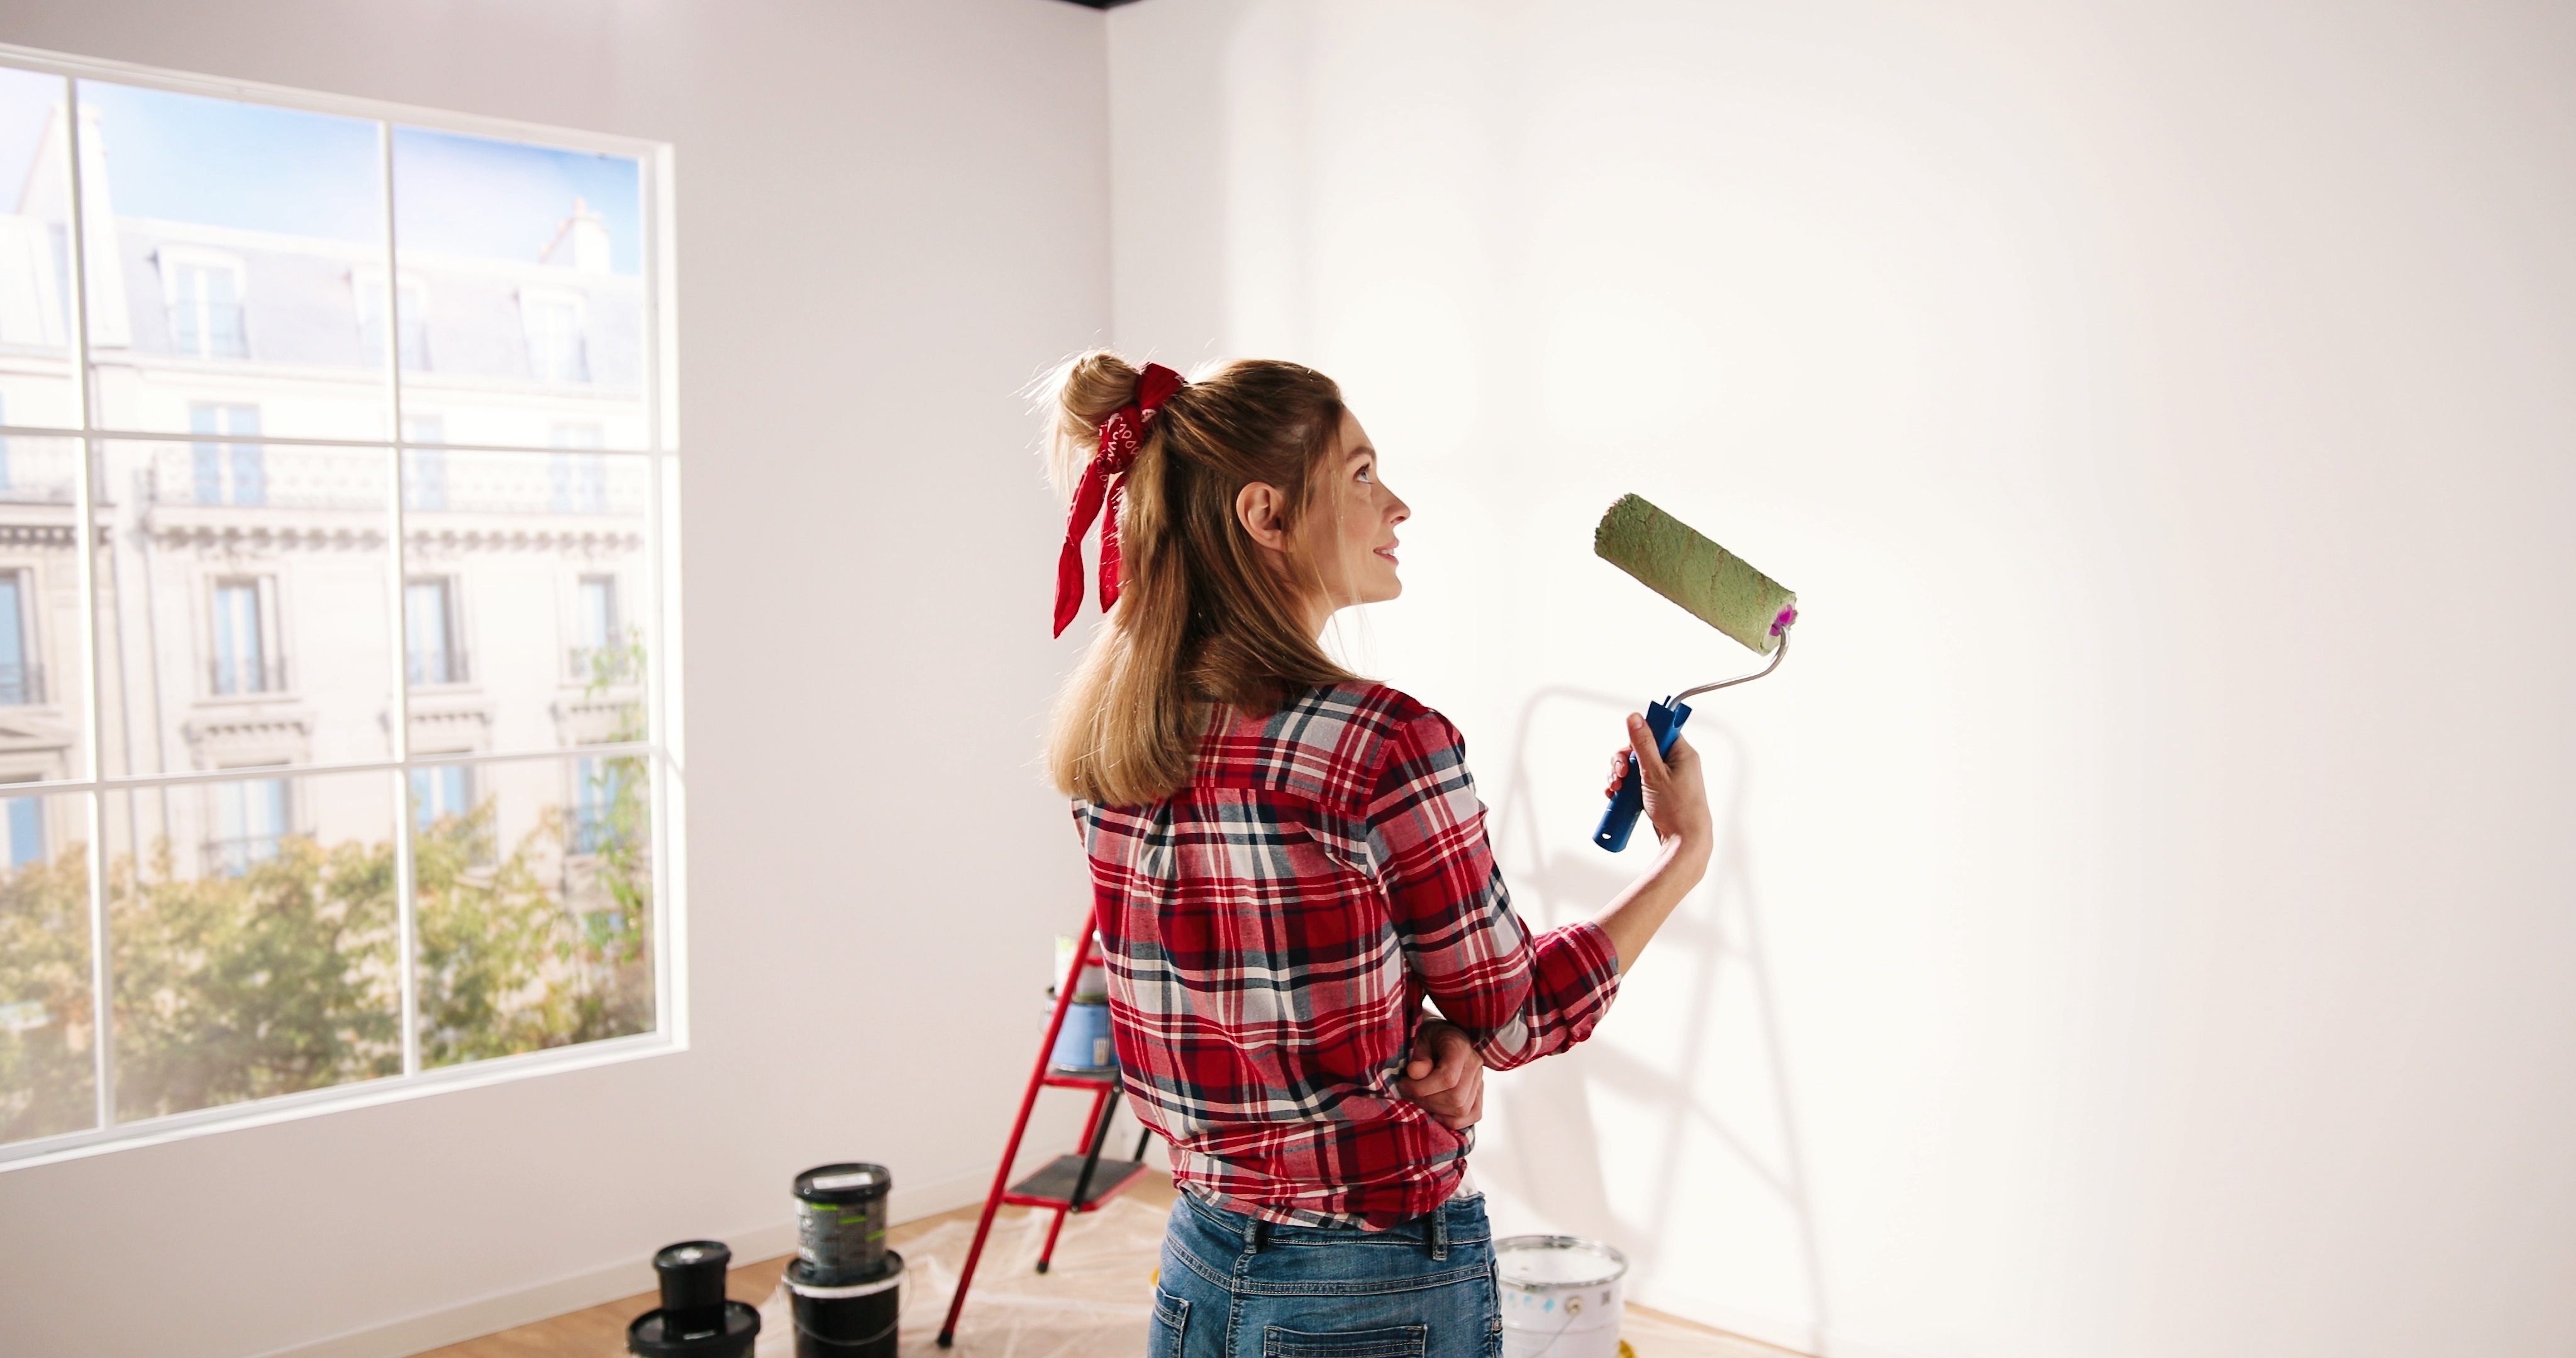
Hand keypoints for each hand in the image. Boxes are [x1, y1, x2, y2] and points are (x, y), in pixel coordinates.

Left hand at [1396, 1019, 1483, 1130]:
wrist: (1443, 1035)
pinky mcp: (1479, 1092)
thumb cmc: (1429, 1037)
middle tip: (1408, 1093)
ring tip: (1419, 1099)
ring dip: (1436, 1110)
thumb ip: (1418, 1056)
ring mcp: (1480, 1080)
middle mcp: (1475, 1064)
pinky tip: (1435, 1110)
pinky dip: (1452, 1120)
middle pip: (1456, 1098)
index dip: (1422, 1088)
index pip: (1448, 1078)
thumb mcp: (1419, 1039)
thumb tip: (1415, 1073)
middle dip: (1427, 1101)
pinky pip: (1472, 1115)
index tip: (1403, 1084)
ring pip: (1462, 1109)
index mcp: (1460, 1047)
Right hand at [1604, 713, 1710, 850]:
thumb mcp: (1655, 773)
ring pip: (1636, 767)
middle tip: (1618, 774)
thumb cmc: (1677, 809)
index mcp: (1681, 753)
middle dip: (1623, 761)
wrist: (1684, 842)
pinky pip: (1637, 782)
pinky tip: (1615, 795)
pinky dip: (1625, 787)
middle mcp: (1675, 764)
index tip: (1629, 749)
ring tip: (1614, 789)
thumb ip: (1643, 743)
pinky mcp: (1658, 793)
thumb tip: (1635, 717)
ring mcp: (1666, 779)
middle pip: (1642, 749)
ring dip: (1620, 775)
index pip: (1658, 731)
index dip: (1639, 736)